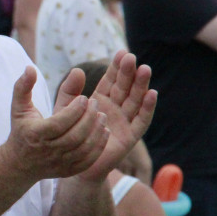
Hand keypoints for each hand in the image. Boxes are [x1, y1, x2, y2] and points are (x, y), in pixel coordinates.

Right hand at [0, 66, 108, 182]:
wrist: (20, 163)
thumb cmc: (21, 129)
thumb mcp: (19, 107)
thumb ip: (23, 86)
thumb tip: (30, 68)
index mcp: (35, 134)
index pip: (59, 123)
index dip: (74, 110)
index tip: (84, 97)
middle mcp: (47, 151)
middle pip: (74, 136)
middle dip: (88, 118)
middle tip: (95, 103)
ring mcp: (59, 163)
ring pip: (84, 148)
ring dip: (96, 131)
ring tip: (101, 115)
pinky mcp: (69, 171)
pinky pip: (88, 160)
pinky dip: (99, 146)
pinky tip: (103, 131)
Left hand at [75, 51, 157, 182]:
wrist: (72, 162)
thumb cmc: (68, 134)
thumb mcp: (65, 110)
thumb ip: (69, 91)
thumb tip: (77, 69)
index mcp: (101, 99)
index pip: (111, 80)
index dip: (117, 67)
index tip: (121, 52)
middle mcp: (116, 108)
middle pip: (125, 87)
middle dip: (129, 72)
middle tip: (132, 57)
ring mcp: (124, 121)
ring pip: (135, 100)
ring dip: (141, 86)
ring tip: (145, 69)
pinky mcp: (130, 136)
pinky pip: (140, 121)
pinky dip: (147, 108)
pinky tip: (151, 94)